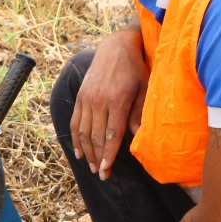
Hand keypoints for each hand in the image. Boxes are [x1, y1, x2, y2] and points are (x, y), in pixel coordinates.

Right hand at [71, 27, 147, 180]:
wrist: (116, 46)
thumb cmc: (135, 68)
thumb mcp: (144, 88)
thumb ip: (140, 113)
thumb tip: (138, 137)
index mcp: (117, 100)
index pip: (111, 134)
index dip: (108, 155)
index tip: (105, 171)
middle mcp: (99, 101)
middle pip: (96, 137)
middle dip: (97, 158)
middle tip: (100, 175)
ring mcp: (87, 99)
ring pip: (83, 131)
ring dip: (86, 151)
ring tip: (90, 166)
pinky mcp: (81, 96)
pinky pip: (75, 121)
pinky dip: (75, 138)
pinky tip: (78, 151)